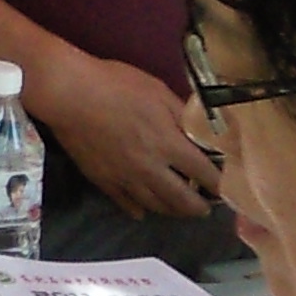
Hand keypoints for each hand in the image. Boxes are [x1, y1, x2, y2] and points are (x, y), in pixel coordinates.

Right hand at [29, 49, 223, 220]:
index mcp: (170, 145)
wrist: (67, 92)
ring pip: (157, 206)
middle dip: (200, 207)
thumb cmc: (115, 85)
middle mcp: (152, 169)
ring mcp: (125, 178)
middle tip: (206, 207)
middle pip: (184, 201)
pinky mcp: (102, 179)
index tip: (228, 188)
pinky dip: (138, 210)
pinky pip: (125, 203)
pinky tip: (142, 210)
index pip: (206, 175)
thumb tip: (206, 130)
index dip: (221, 184)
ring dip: (173, 210)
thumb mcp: (157, 90)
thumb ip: (183, 114)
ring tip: (180, 208)